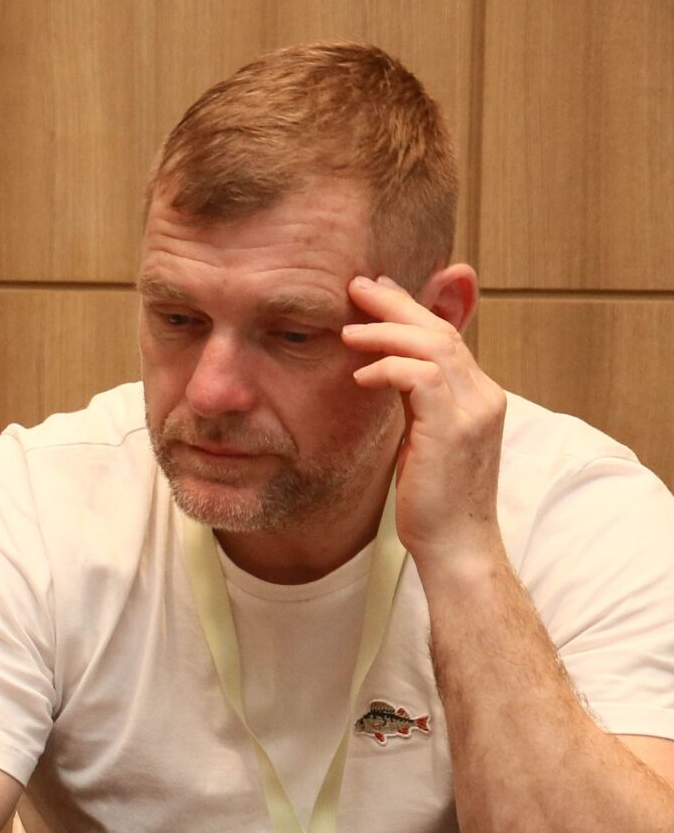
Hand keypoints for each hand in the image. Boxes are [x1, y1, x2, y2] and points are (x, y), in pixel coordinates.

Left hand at [342, 274, 507, 572]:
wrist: (456, 546)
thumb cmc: (432, 501)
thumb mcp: (422, 441)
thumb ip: (414, 405)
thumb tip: (383, 376)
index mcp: (478, 396)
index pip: (445, 337)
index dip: (410, 310)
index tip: (374, 294)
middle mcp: (483, 396)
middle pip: (441, 330)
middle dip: (397, 303)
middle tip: (357, 286)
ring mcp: (474, 411)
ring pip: (433, 345)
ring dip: (386, 332)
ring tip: (349, 329)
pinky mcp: (454, 429)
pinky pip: (422, 378)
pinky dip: (388, 369)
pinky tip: (360, 376)